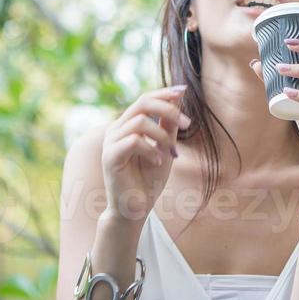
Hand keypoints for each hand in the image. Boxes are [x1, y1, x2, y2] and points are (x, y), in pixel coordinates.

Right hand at [101, 86, 189, 221]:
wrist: (135, 209)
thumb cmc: (149, 180)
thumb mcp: (165, 148)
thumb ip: (168, 125)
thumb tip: (177, 99)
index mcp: (127, 125)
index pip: (145, 99)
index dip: (164, 93)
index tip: (184, 90)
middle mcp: (116, 130)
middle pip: (142, 103)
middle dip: (168, 109)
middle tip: (188, 124)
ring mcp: (111, 142)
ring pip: (140, 121)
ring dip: (162, 135)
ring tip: (171, 153)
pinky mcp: (110, 157)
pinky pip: (134, 141)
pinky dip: (151, 149)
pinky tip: (158, 162)